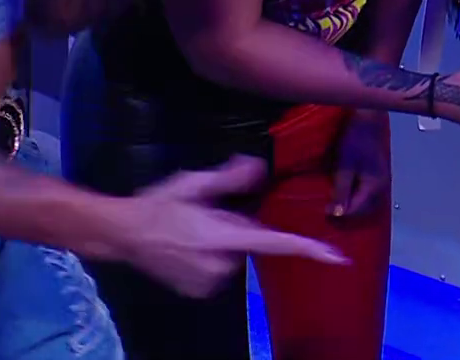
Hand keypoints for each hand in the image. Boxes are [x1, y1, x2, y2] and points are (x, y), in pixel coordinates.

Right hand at [115, 156, 346, 296]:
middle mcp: (219, 266)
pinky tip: (188, 245)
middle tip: (208, 214)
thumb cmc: (159, 205)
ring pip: (232, 256)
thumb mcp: (194, 183)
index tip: (336, 258)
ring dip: (221, 242)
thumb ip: (230, 177)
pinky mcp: (199, 292)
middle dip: (236, 227)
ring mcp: (208, 283)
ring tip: (193, 228)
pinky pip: (217, 270)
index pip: (274, 244)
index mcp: (221, 238)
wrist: (123, 234)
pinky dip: (209, 257)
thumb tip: (259, 167)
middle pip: (247, 242)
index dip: (307, 249)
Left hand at [329, 111, 390, 218]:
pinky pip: (365, 192)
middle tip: (328, 210)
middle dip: (346, 212)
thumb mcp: (345, 166)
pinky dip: (354, 195)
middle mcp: (381, 187)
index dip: (339, 213)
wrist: (367, 120)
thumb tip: (337, 214)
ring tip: (334, 203)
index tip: (323, 212)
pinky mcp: (376, 174)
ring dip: (351, 204)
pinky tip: (344, 192)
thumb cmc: (355, 141)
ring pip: (365, 201)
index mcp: (374, 187)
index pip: (356, 209)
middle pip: (363, 208)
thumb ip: (341, 190)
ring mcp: (380, 180)